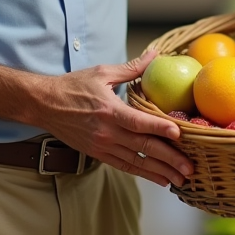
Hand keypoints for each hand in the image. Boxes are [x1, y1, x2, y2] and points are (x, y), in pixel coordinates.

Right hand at [38, 49, 193, 187]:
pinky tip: (159, 179)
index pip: (138, 122)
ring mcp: (102, 146)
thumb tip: (155, 54)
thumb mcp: (102, 73)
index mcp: (109, 110)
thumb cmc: (73, 86)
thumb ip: (132, 68)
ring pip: (136, 162)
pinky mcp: (98, 153)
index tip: (179, 134)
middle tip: (190, 168)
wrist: (44, 105)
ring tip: (180, 180)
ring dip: (160, 172)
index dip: (159, 128)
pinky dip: (143, 173)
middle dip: (169, 159)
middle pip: (143, 147)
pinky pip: (124, 166)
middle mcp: (107, 132)